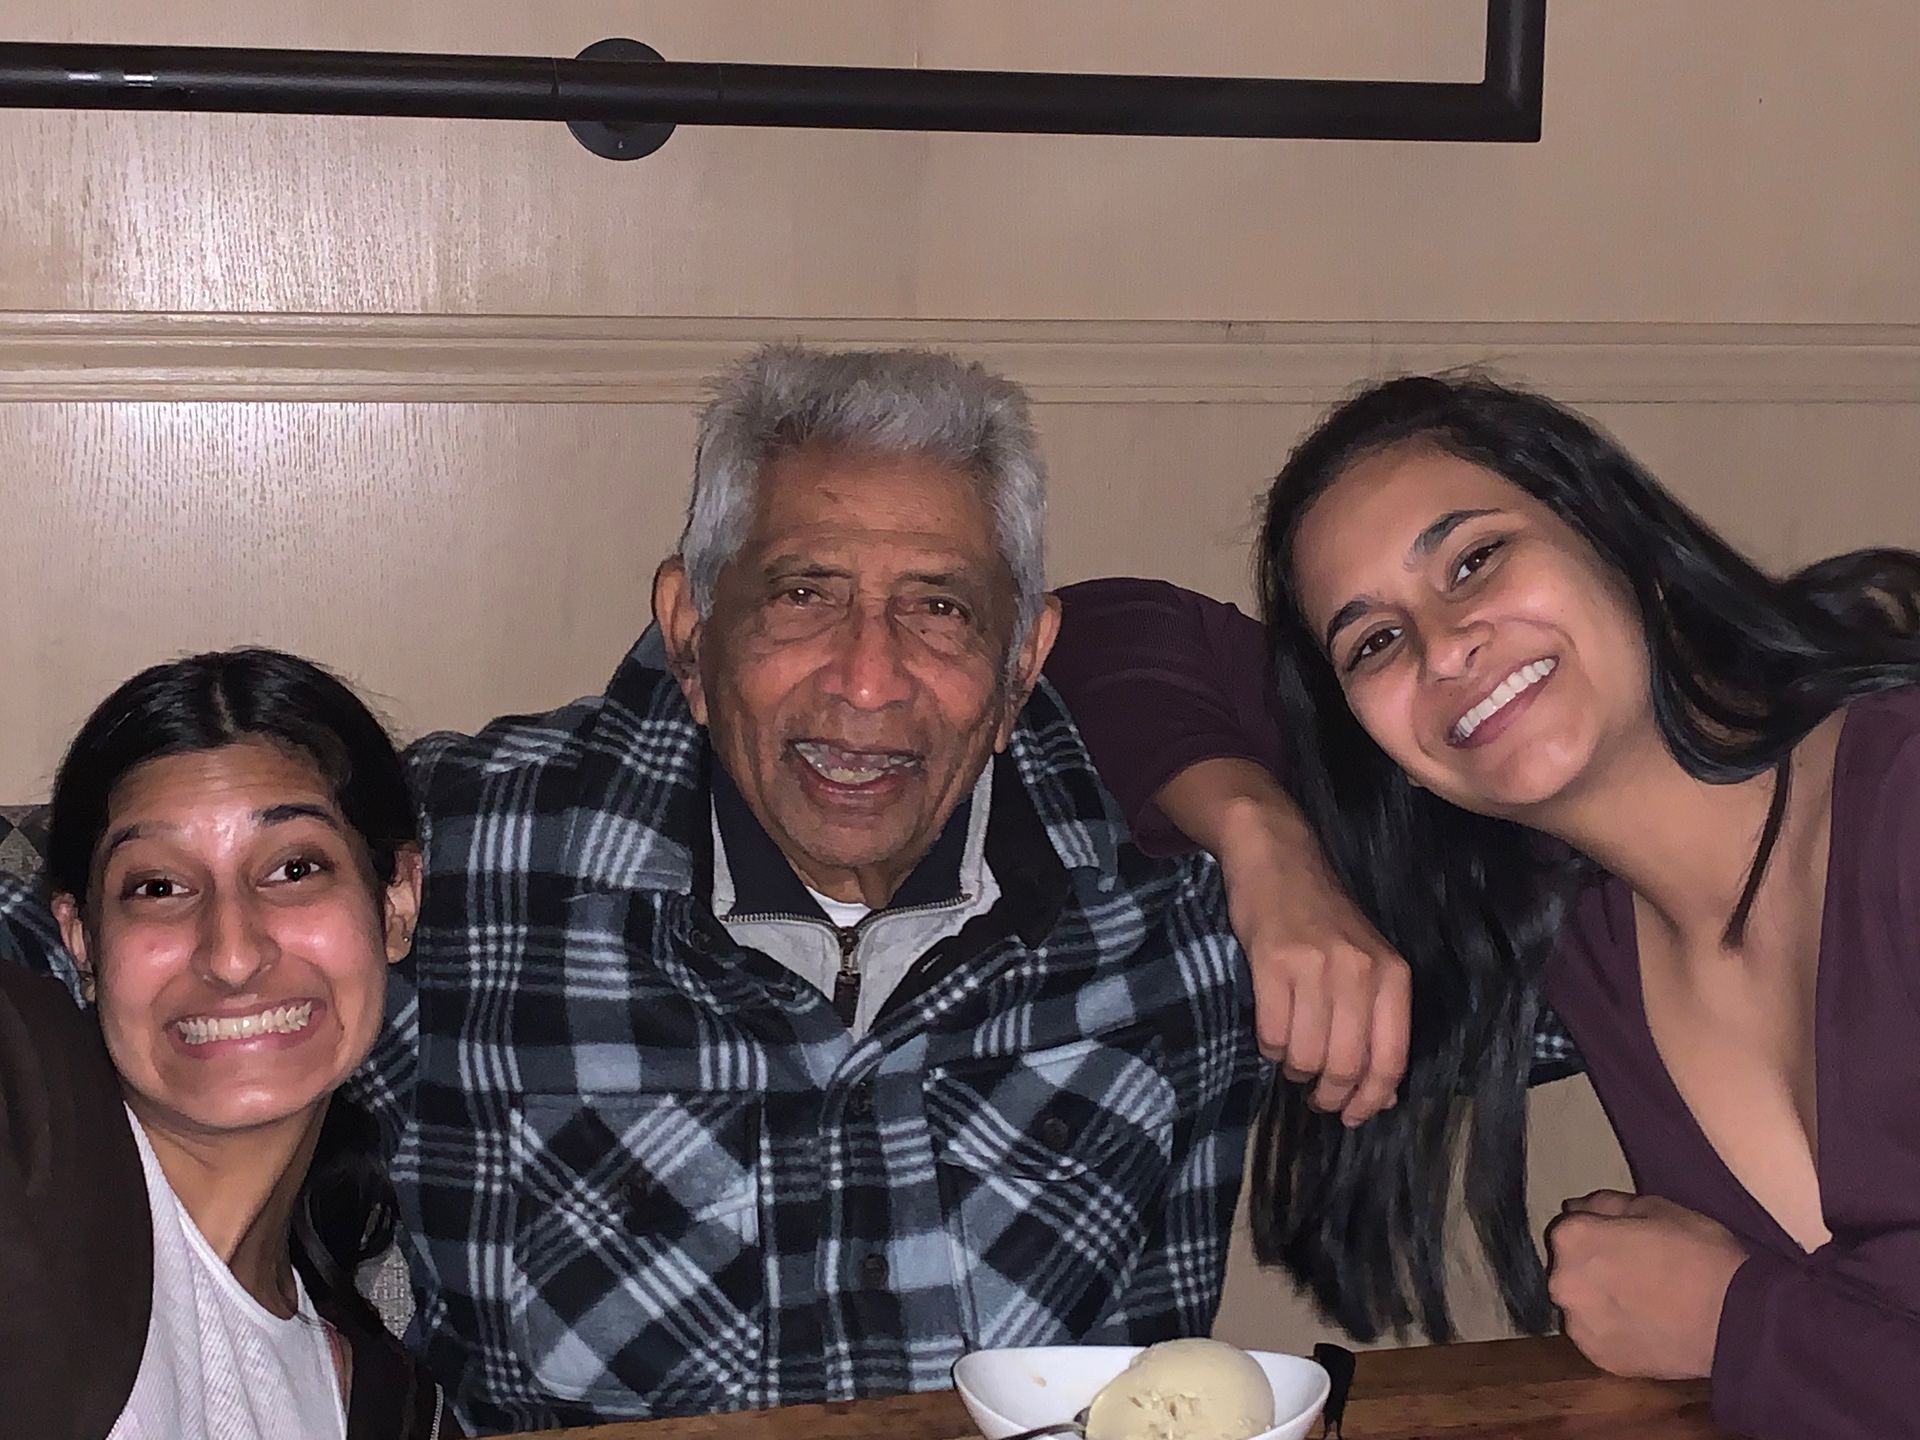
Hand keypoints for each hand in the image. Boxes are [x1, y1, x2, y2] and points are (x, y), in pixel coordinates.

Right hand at [1155, 760, 1409, 1124]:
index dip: (1371, 1099)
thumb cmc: (1323, 918)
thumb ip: (1378, 1024)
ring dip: (1293, 1068)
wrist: (1278, 858)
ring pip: (1305, 1055)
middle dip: (1328, 1093)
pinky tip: (1270, 1032)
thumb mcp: (1365, 964)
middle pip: (1346, 1065)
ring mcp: (1315, 966)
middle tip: (1316, 1095)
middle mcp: (1359, 972)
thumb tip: (1381, 1096)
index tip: (1354, 1116)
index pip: (1390, 1058)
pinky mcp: (1272, 962)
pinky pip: (1270, 1033)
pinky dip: (1267, 1046)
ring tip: (1290, 1054)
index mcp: (1392, 975)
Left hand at [1546, 1190, 1747, 1379]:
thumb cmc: (1699, 1253)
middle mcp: (1563, 1281)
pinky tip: (1646, 1326)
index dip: (1600, 1232)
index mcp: (1572, 1239)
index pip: (1569, 1228)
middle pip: (1570, 1268)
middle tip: (1637, 1272)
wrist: (1736, 1319)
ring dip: (1600, 1301)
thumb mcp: (1656, 1208)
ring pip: (1581, 1305)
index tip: (1627, 1241)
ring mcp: (1579, 1324)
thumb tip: (1576, 1207)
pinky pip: (1597, 1337)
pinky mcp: (1599, 1358)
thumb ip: (1607, 1204)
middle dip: (1594, 1267)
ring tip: (1644, 1303)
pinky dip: (1614, 1331)